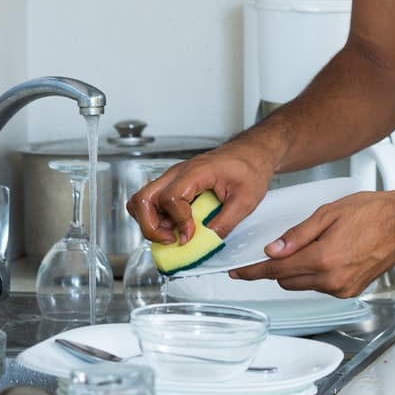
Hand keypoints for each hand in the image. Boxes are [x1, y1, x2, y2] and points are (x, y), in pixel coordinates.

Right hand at [126, 141, 275, 245]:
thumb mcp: (245, 200)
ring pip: (142, 200)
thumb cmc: (250, 168)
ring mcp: (173, 177)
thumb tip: (206, 242)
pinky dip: (156, 217)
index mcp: (196, 172)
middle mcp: (178, 173)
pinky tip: (175, 226)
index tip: (189, 235)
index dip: (179, 221)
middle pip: (143, 199)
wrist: (252, 152)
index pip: (171, 198)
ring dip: (150, 222)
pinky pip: (153, 201)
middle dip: (150, 226)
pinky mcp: (175, 184)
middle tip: (170, 239)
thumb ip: (225, 223)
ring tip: (172, 234)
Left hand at [227, 188, 394, 297]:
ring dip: (301, 270)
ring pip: (304, 284)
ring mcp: (343, 288)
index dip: (253, 271)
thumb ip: (298, 234)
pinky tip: (332, 254)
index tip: (239, 273)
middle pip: (287, 280)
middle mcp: (332, 279)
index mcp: (322, 258)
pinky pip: (322, 286)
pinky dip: (318, 274)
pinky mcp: (352, 290)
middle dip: (279, 267)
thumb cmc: (374, 212)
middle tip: (283, 248)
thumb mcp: (329, 213)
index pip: (276, 270)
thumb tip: (273, 250)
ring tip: (320, 244)